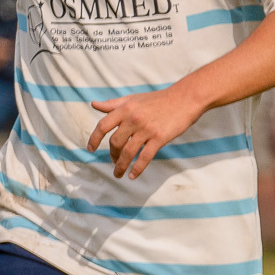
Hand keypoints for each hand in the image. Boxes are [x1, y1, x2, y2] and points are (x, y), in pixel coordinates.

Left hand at [88, 85, 207, 179]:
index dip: (94, 139)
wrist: (184, 99)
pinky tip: (133, 176)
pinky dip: (137, 168)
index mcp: (124, 109)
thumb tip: (94, 105)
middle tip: (114, 161)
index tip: (91, 149)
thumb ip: (113, 104)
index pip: (103, 126)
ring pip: (128, 152)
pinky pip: (145, 157)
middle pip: (115, 142)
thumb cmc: (158, 99)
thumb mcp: (133, 98)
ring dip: (121, 166)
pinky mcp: (159, 138)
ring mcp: (146, 129)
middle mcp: (133, 119)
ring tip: (119, 173)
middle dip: (112, 155)